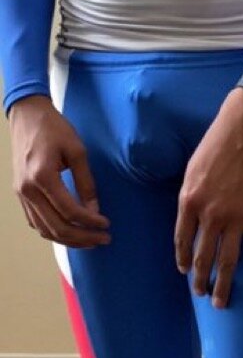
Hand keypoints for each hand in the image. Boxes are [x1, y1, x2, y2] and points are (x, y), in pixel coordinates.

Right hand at [9, 96, 110, 246]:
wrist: (27, 116)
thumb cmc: (55, 129)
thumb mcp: (77, 152)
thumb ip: (86, 182)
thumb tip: (95, 210)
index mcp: (42, 177)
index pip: (69, 210)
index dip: (89, 222)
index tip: (106, 225)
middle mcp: (28, 190)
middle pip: (55, 227)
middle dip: (81, 238)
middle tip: (103, 240)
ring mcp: (21, 194)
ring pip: (43, 228)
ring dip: (68, 239)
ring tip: (90, 240)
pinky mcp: (20, 194)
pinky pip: (35, 221)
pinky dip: (53, 230)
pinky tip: (70, 230)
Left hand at [174, 86, 242, 308]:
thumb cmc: (218, 142)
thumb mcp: (192, 168)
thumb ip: (191, 194)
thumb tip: (194, 212)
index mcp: (189, 203)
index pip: (182, 240)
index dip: (184, 258)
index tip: (186, 270)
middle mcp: (210, 216)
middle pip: (203, 256)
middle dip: (201, 279)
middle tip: (201, 293)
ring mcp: (236, 218)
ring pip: (229, 260)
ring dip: (224, 284)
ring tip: (221, 302)